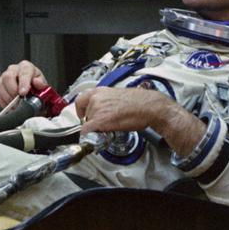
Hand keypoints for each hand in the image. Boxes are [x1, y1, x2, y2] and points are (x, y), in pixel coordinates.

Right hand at [0, 59, 48, 108]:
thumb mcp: (43, 86)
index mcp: (26, 67)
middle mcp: (14, 69)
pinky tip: (11, 106)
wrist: (32, 93)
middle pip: (8, 77)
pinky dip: (4, 102)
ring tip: (16, 105)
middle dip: (13, 90)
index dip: (23, 83)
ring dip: (8, 98)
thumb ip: (41, 84)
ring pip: (0, 85)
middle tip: (19, 100)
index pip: (24, 72)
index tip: (23, 93)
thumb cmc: (37, 88)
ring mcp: (4, 77)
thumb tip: (37, 82)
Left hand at [75, 87, 205, 157]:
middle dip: (91, 120)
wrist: (148, 106)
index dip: (81, 110)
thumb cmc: (139, 101)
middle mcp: (96, 98)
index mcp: (100, 91)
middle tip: (100, 125)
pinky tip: (95, 139)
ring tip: (108, 129)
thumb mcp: (119, 95)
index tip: (82, 115)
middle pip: (84, 113)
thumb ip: (107, 100)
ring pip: (87, 123)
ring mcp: (97, 109)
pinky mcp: (100, 120)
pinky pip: (87, 131)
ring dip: (95, 128)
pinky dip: (89, 137)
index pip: (80, 100)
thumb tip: (105, 108)